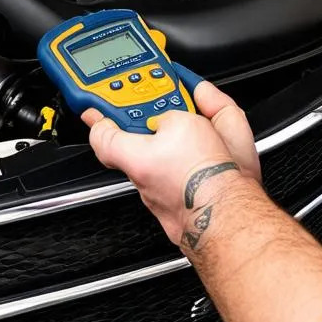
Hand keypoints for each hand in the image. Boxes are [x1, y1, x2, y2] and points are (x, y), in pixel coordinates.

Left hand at [83, 82, 261, 251]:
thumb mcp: (187, 119)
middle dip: (147, 131)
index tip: (93, 111)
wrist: (228, 211)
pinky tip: (207, 164)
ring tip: (199, 138)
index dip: (98, 121)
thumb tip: (172, 113)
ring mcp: (161, 200)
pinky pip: (178, 183)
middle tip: (159, 114)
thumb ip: (172, 112)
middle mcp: (144, 182)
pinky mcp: (180, 211)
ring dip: (172, 153)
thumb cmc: (207, 172)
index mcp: (136, 158)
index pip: (103, 137)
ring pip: (159, 169)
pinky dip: (188, 171)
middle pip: (133, 151)